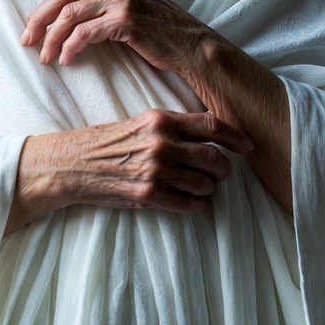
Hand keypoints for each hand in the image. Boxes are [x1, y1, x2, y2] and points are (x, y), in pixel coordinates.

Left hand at [8, 0, 215, 73]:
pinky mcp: (126, 19)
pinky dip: (71, 47)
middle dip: (38, 17)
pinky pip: (85, 33)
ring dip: (51, 39)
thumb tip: (56, 2)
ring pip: (69, 14)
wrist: (189, 44)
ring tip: (45, 57)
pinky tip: (67, 60)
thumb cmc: (154, 25)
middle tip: (26, 38)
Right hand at [8, 109, 253, 230]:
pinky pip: (188, 204)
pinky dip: (196, 205)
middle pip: (214, 157)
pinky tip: (192, 201)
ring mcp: (155, 170)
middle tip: (222, 172)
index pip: (211, 124)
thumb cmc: (111, 141)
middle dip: (224, 168)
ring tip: (203, 186)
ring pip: (205, 183)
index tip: (249, 145)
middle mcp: (162, 143)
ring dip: (210, 188)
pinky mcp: (148, 195)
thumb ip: (174, 126)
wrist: (76, 164)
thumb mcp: (142, 123)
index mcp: (161, 119)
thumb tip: (210, 134)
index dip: (235, 136)